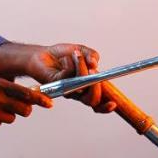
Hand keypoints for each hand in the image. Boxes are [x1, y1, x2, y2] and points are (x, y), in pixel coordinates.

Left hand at [0, 43, 115, 113]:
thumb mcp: (82, 51)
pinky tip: (66, 58)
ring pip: (81, 86)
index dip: (107, 107)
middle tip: (93, 70)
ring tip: (77, 54)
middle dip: (96, 86)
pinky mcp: (56, 84)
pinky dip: (70, 63)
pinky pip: (68, 76)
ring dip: (82, 68)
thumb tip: (95, 63)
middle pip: (92, 100)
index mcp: (88, 87)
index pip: (99, 103)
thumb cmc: (62, 55)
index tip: (114, 103)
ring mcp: (67, 90)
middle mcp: (78, 92)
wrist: (43, 54)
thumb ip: (92, 55)